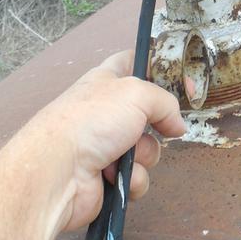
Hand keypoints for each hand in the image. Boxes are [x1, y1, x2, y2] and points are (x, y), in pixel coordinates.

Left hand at [29, 50, 185, 233]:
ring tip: (126, 156)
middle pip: (148, 113)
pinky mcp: (106, 177)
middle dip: (157, 124)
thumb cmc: (91, 121)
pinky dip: (132, 178)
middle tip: (159, 127)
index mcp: (106, 81)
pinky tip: (116, 178)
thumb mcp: (137, 93)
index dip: (159, 66)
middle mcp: (106, 112)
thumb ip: (165, 102)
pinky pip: (136, 176)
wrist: (58, 172)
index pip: (134, 61)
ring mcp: (105, 146)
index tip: (182, 79)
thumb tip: (177, 124)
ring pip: (147, 149)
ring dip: (144, 155)